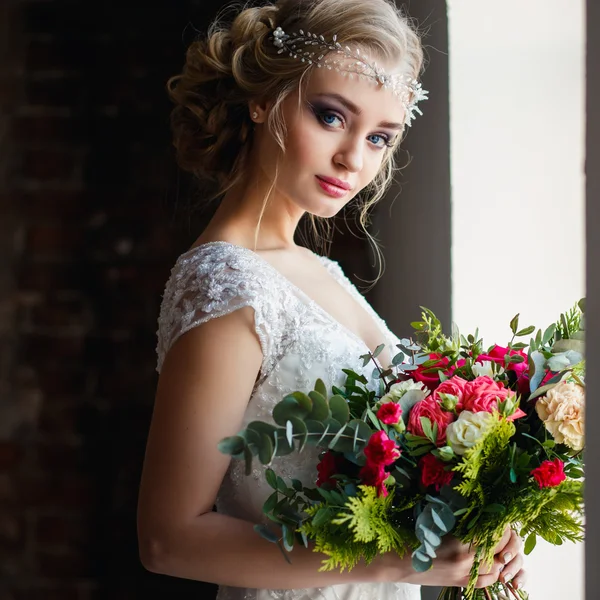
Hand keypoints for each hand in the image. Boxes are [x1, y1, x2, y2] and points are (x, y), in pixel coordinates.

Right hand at [387, 529, 525, 589]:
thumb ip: (459, 518)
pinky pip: (488, 581)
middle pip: (498, 551)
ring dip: (499, 556)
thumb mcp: (436, 521)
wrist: (400, 562)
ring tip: (496, 545)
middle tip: (502, 530)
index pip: (492, 534)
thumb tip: (478, 507)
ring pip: (496, 567)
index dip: (500, 527)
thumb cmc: (414, 536)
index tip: (500, 518)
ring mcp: (464, 574)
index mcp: (458, 541)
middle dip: (504, 541)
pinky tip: (490, 563)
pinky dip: (494, 572)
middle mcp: (465, 560)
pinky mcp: (461, 583)